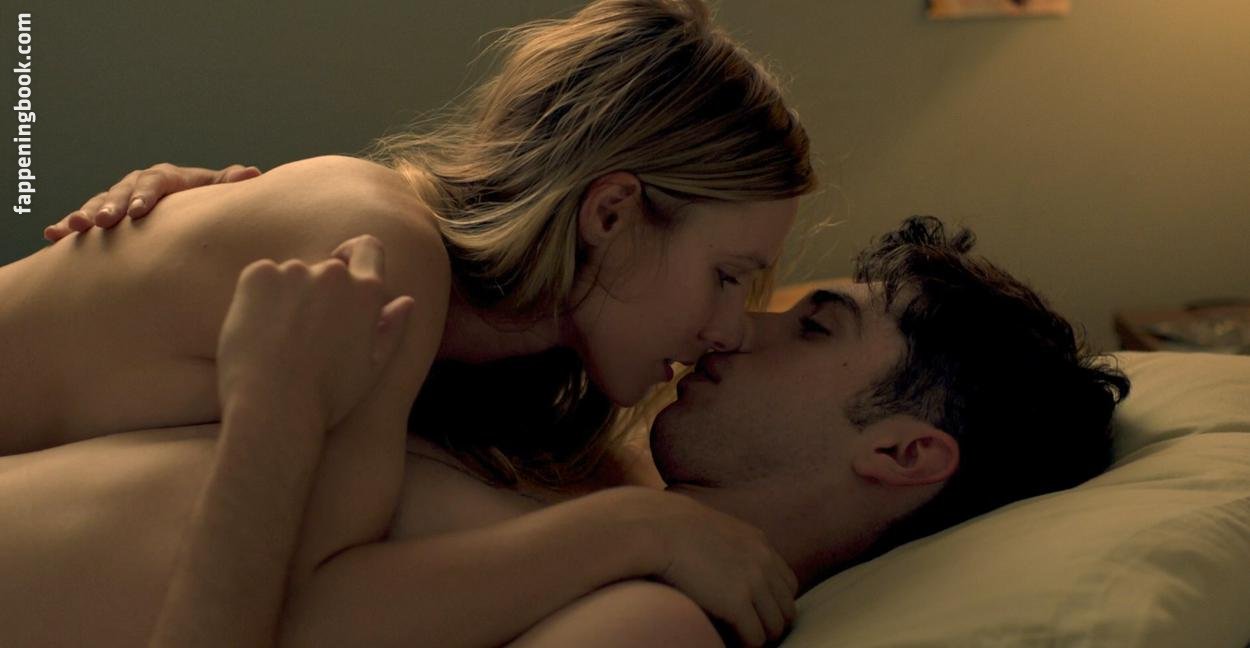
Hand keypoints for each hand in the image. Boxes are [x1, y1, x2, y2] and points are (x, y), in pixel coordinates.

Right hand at [44, 162, 260, 241]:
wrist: (186, 207)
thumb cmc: (202, 199)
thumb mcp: (214, 190)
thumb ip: (229, 182)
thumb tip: (253, 173)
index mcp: (165, 178)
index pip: (155, 183)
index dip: (146, 195)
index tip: (140, 211)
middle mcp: (137, 185)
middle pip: (121, 192)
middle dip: (112, 206)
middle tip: (106, 223)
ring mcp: (118, 199)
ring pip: (98, 204)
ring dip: (86, 215)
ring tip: (74, 229)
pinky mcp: (104, 215)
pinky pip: (83, 220)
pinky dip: (67, 226)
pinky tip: (52, 236)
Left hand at [215, 234, 413, 431]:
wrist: (272, 405)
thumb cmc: (327, 395)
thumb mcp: (372, 368)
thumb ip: (392, 329)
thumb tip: (405, 302)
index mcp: (366, 291)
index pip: (369, 249)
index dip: (357, 256)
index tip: (346, 267)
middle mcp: (333, 273)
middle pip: (326, 269)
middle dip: (318, 291)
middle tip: (305, 333)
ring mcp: (293, 271)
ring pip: (292, 275)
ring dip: (288, 295)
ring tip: (279, 338)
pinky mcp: (258, 275)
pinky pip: (262, 277)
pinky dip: (260, 297)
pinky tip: (259, 330)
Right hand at [599, 487, 797, 647]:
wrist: (657, 532)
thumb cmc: (672, 530)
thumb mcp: (713, 528)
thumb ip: (728, 544)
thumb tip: (723, 565)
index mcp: (759, 542)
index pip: (787, 583)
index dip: (774, 603)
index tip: (757, 613)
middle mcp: (763, 561)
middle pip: (787, 607)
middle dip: (771, 623)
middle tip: (751, 632)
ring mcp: (754, 582)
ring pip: (774, 627)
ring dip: (759, 637)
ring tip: (739, 640)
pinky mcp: (737, 604)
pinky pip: (755, 637)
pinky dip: (745, 645)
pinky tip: (728, 641)